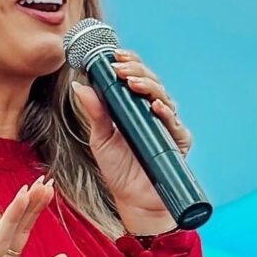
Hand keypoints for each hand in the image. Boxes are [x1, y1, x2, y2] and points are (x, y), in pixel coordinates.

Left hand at [71, 48, 192, 219]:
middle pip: (151, 82)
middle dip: (135, 71)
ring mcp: (167, 126)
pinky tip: (154, 107)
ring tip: (131, 82)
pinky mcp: (178, 142)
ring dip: (148, 86)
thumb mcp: (100, 138)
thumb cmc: (119, 169)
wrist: (133, 200)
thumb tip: (79, 85)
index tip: (113, 55)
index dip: (128, 63)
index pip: (135, 77)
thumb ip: (94, 112)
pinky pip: (174, 124)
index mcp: (135, 108)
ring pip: (163, 97)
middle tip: (119, 67)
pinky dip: (165, 113)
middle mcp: (154, 113)